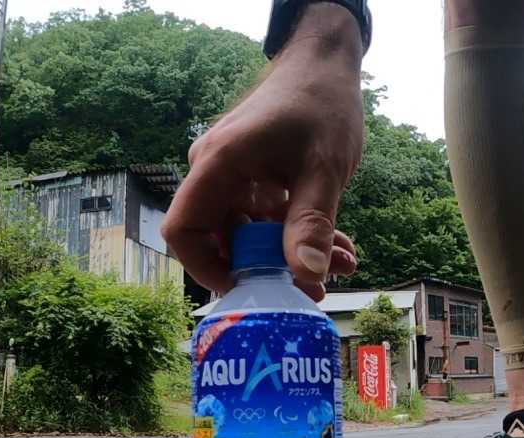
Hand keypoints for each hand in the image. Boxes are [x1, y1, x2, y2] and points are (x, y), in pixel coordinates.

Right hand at [162, 3, 363, 300]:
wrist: (326, 62)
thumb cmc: (321, 103)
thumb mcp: (323, 168)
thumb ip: (312, 222)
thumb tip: (307, 276)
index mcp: (218, 164)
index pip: (184, 229)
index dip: (204, 267)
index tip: (246, 288)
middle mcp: (216, 171)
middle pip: (220, 238)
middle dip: (267, 268)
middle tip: (313, 287)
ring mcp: (233, 174)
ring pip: (250, 232)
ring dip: (291, 253)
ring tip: (339, 265)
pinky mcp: (253, 177)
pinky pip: (265, 217)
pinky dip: (297, 233)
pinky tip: (338, 247)